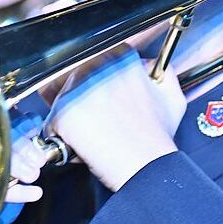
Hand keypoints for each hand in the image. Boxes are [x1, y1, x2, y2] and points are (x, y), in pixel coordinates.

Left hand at [47, 45, 185, 190]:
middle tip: (96, 119)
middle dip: (80, 98)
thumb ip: (159, 71)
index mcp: (120, 57)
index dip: (97, 81)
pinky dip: (61, 136)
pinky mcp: (62, 112)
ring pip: (60, 100)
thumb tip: (146, 65)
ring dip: (70, 116)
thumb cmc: (157, 137)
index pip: (96, 60)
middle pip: (73, 77)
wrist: (146, 165)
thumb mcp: (170, 95)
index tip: (102, 97)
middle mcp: (96, 68)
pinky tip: (81, 144)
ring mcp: (77, 89)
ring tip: (92, 133)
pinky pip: (52, 123)